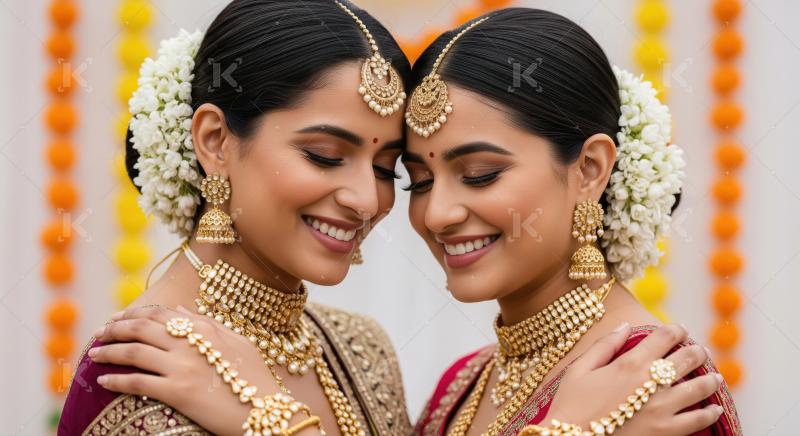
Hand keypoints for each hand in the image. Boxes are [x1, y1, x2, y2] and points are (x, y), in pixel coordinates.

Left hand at [89, 305, 288, 435]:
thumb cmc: (255, 378)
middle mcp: (191, 343)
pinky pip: (138, 382)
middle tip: (99, 333)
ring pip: (134, 352)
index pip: (160, 313)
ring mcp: (183, 367)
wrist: (265, 410)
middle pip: (141, 327)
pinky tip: (103, 381)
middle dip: (114, 328)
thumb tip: (179, 310)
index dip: (134, 313)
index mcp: (205, 328)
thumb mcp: (237, 342)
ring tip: (93, 355)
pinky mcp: (177, 392)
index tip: (117, 318)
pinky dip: (116, 379)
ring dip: (108, 352)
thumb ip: (206, 323)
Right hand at [541, 323, 722, 435]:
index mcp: (630, 363)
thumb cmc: (570, 406)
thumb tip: (626, 326)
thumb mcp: (579, 370)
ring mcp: (662, 408)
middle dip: (697, 351)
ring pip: (699, 388)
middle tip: (701, 351)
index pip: (664, 337)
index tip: (681, 330)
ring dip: (710, 379)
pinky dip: (710, 413)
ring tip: (716, 377)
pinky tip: (715, 409)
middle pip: (687, 358)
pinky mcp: (667, 431)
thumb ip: (604, 345)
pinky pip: (698, 420)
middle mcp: (651, 382)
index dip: (676, 329)